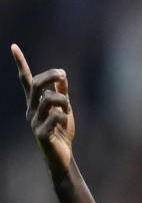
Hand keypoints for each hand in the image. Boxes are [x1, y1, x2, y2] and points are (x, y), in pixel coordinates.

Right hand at [11, 43, 74, 176]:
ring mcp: (33, 122)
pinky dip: (64, 116)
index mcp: (35, 103)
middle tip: (63, 75)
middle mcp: (30, 110)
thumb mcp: (64, 109)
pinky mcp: (40, 133)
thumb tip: (61, 76)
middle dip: (50, 76)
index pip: (25, 80)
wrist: (63, 156)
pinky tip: (65, 123)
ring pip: (48, 99)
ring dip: (63, 101)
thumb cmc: (62, 132)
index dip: (20, 64)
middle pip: (36, 84)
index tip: (13, 46)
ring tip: (68, 111)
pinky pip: (54, 116)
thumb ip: (62, 93)